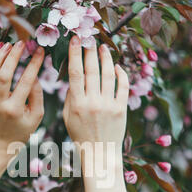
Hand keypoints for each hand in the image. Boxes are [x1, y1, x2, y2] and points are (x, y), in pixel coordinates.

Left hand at [0, 41, 44, 152]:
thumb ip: (37, 95)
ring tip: (8, 45)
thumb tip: (34, 74)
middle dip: (12, 56)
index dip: (34, 64)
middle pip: (3, 75)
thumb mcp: (36, 116)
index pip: (25, 82)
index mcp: (15, 109)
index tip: (39, 51)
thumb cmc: (22, 128)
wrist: (0, 141)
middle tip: (21, 43)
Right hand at [63, 36, 128, 154]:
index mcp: (77, 104)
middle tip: (90, 38)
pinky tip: (117, 66)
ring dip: (106, 58)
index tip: (75, 39)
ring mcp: (108, 105)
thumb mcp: (68, 118)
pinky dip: (121, 74)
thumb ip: (71, 97)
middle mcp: (93, 102)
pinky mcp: (121, 109)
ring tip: (104, 48)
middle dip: (90, 50)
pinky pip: (122, 86)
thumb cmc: (80, 135)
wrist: (99, 153)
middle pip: (92, 69)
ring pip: (108, 74)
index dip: (75, 53)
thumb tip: (74, 77)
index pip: (75, 72)